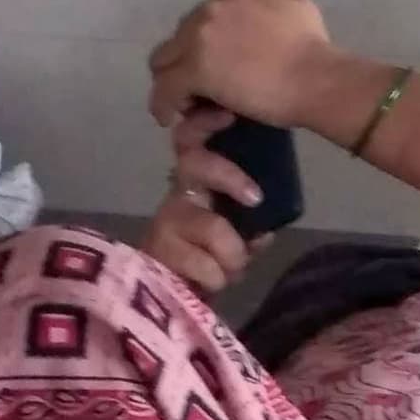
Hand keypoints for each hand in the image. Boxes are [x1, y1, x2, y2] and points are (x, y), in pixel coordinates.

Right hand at [142, 108, 264, 291]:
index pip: (195, 139)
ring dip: (232, 252)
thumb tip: (263, 231)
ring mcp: (165, 221)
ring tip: (232, 269)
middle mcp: (178, 194)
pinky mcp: (157, 252)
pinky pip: (205, 265)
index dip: (206, 124)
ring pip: (210, 225)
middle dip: (228, 177)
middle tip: (255, 198)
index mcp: (198, 182)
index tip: (229, 116)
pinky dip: (217, 277)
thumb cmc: (209, 261)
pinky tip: (211, 283)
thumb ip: (251, 228)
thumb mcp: (238, 237)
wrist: (172, 302)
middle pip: (193, 163)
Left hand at [148, 0, 343, 129]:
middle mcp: (209, 12)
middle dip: (183, 64)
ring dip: (171, 83)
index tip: (217, 68)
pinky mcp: (194, 71)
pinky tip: (169, 118)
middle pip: (176, 40)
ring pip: (163, 63)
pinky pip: (164, 90)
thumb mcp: (296, 4)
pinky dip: (162, 105)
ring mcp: (199, 40)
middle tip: (201, 91)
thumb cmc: (312, 46)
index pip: (198, 21)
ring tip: (188, 106)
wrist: (316, 78)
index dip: (203, 47)